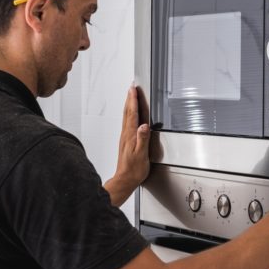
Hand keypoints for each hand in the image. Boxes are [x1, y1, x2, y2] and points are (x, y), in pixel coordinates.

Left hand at [105, 85, 150, 205]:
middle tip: (132, 87)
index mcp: (130, 135)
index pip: (132, 114)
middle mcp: (126, 134)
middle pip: (127, 112)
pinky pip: (127, 123)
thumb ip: (142, 139)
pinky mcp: (126, 141)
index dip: (133, 100)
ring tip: (131, 96)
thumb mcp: (141, 155)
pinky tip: (131, 115)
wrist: (125, 180)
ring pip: (126, 117)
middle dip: (129, 99)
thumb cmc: (134, 170)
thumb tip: (144, 126)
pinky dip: (129, 114)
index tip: (134, 89)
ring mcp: (125, 138)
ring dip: (128, 105)